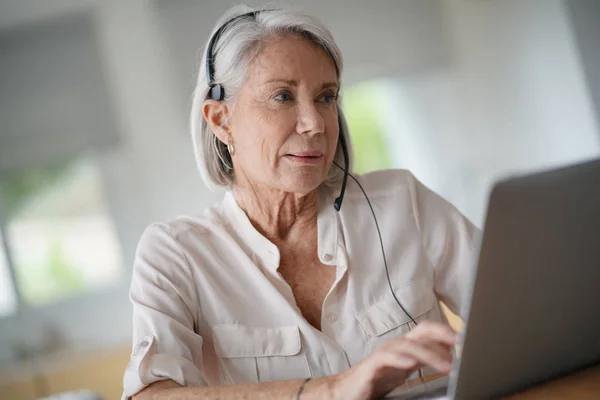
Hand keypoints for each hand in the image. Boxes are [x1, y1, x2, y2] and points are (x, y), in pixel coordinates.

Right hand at [332, 321, 455, 399]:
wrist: (347, 392)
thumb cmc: (376, 381)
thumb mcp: (406, 370)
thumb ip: (424, 361)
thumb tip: (450, 357)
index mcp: (405, 347)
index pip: (426, 331)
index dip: (444, 331)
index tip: (464, 338)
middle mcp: (395, 346)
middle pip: (419, 332)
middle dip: (440, 334)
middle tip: (460, 343)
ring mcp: (382, 355)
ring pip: (407, 345)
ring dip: (428, 353)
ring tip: (446, 365)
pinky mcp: (371, 367)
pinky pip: (386, 358)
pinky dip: (399, 359)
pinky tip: (411, 364)